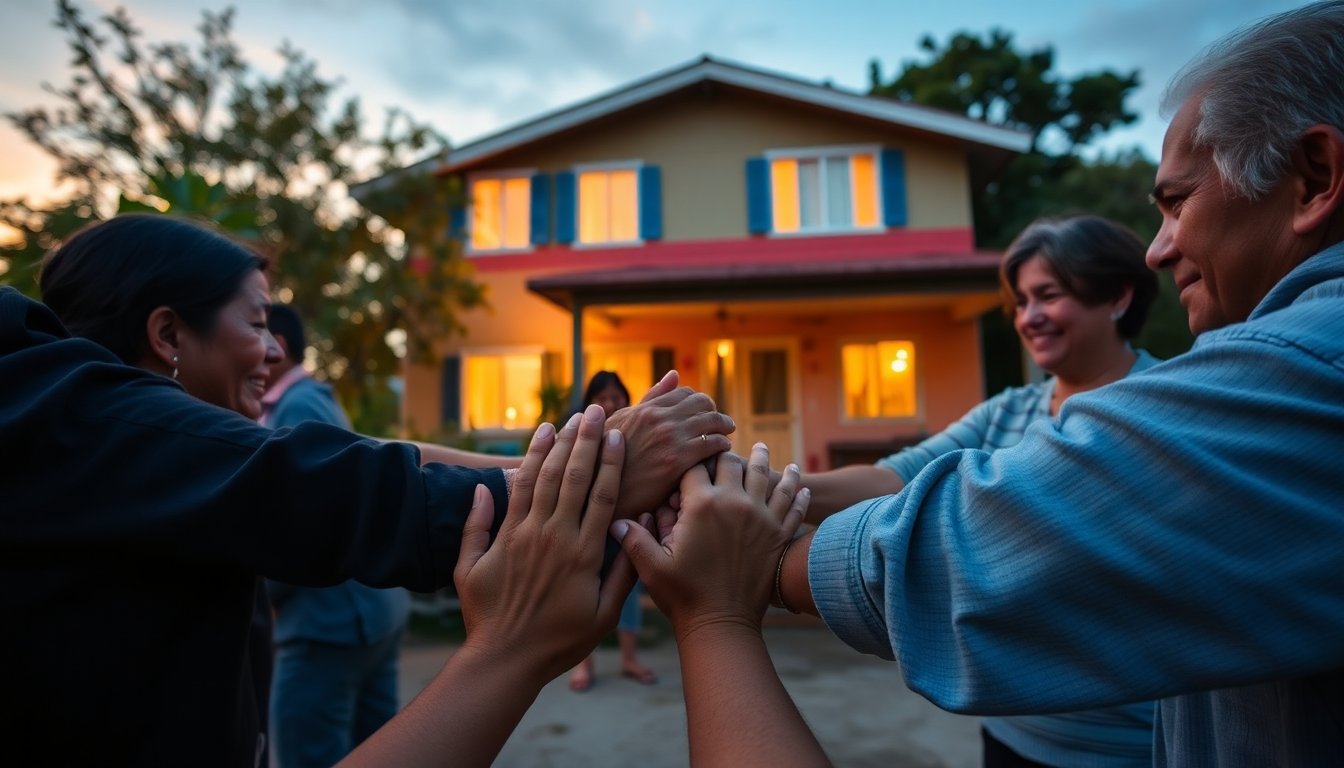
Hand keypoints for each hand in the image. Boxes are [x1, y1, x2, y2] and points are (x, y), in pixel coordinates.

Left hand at [454, 405, 636, 680]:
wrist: (504, 657)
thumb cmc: (560, 641)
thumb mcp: (605, 614)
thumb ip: (624, 570)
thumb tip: (637, 526)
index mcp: (584, 553)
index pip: (603, 494)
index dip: (611, 461)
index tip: (619, 434)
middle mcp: (554, 536)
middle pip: (573, 476)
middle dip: (585, 440)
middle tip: (595, 411)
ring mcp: (522, 536)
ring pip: (542, 478)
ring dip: (555, 445)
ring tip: (566, 419)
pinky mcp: (496, 541)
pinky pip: (511, 495)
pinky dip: (521, 466)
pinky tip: (530, 446)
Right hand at [606, 370, 735, 519]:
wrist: (600, 492)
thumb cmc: (609, 458)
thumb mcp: (623, 421)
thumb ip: (652, 398)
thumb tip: (674, 374)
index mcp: (647, 409)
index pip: (686, 393)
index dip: (699, 402)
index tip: (704, 413)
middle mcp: (660, 419)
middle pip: (703, 403)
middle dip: (714, 412)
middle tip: (721, 423)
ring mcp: (670, 439)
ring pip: (712, 421)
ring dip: (723, 427)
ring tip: (725, 435)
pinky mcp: (678, 461)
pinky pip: (713, 444)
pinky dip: (722, 445)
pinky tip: (720, 452)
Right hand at [614, 442, 808, 635]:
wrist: (722, 624)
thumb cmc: (683, 596)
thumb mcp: (650, 566)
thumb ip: (633, 537)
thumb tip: (613, 518)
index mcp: (700, 505)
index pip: (694, 465)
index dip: (690, 457)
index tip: (689, 452)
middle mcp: (734, 503)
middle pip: (731, 461)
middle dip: (725, 453)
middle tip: (726, 445)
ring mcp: (760, 516)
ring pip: (766, 476)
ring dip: (765, 460)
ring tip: (764, 449)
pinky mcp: (777, 534)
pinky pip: (791, 504)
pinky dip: (795, 490)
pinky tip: (798, 481)